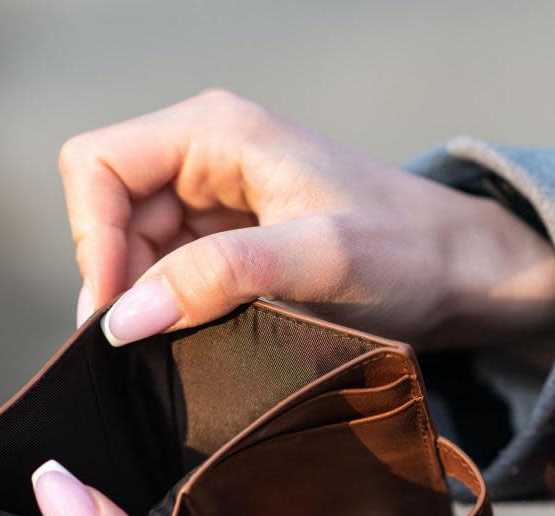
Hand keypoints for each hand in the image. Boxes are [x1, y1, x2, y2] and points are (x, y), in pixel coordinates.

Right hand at [60, 89, 554, 348]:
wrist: (461, 275)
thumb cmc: (408, 252)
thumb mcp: (320, 260)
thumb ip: (220, 277)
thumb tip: (125, 317)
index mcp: (214, 131)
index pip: (96, 165)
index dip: (92, 238)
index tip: (118, 312)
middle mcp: (203, 156)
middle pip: (106, 211)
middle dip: (115, 278)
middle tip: (143, 345)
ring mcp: (212, 199)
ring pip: (130, 249)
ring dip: (141, 300)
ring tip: (178, 345)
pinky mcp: (226, 241)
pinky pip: (164, 273)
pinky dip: (167, 309)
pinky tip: (194, 340)